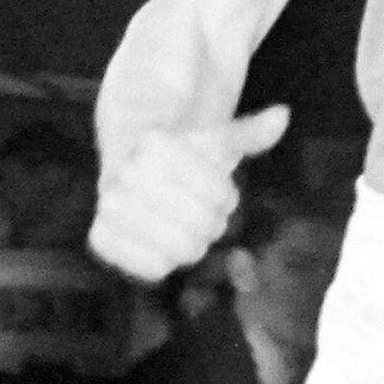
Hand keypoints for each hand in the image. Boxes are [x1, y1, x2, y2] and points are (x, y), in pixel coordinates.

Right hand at [90, 102, 289, 280]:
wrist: (129, 160)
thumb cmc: (182, 153)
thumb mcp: (213, 140)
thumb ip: (247, 133)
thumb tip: (283, 115)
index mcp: (154, 143)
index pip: (216, 193)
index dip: (223, 195)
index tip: (216, 188)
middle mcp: (125, 172)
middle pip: (200, 223)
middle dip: (211, 222)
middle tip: (205, 214)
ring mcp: (109, 206)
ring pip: (179, 248)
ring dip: (192, 244)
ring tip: (189, 231)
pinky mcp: (100, 237)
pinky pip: (149, 268)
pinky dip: (164, 263)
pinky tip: (164, 248)